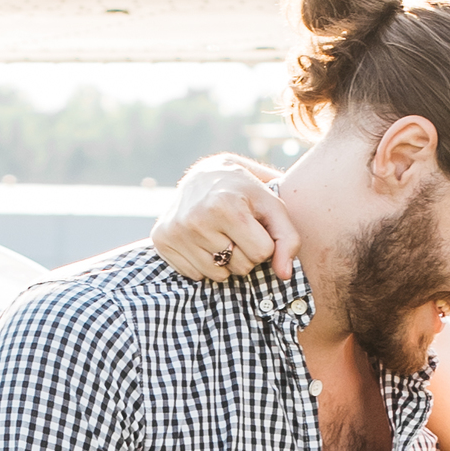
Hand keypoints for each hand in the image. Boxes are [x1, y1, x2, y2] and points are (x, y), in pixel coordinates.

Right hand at [149, 156, 302, 285]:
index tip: (256, 227)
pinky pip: (196, 275)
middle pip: (241, 267)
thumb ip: (287, 238)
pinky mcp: (162, 240)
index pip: (262, 253)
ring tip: (221, 234)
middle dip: (245, 253)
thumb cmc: (244, 191)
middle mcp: (196, 219)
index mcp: (225, 205)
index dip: (265, 242)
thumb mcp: (272, 205)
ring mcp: (176, 231)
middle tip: (237, 230)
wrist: (204, 175)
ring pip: (218, 275)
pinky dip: (205, 263)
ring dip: (226, 261)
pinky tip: (204, 240)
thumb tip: (284, 275)